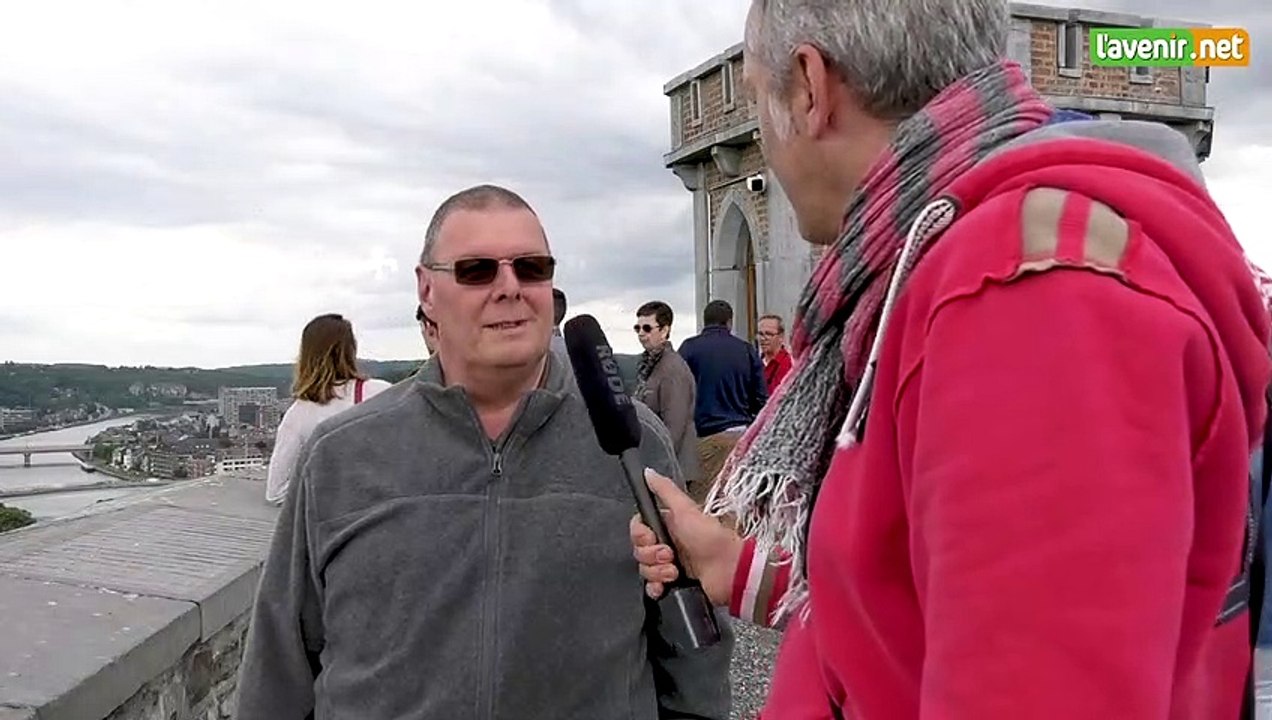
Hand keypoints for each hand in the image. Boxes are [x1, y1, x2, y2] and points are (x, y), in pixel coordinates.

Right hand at [630, 468, 742, 605]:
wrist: (729, 570)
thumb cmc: (711, 538)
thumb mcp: (686, 509)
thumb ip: (665, 490)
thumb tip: (648, 472)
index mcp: (668, 525)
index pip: (638, 530)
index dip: (640, 536)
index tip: (652, 538)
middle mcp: (667, 544)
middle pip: (639, 551)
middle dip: (652, 555)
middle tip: (670, 555)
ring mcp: (669, 566)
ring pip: (644, 570)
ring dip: (657, 572)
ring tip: (675, 572)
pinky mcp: (673, 585)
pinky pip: (651, 588)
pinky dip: (655, 588)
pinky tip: (666, 586)